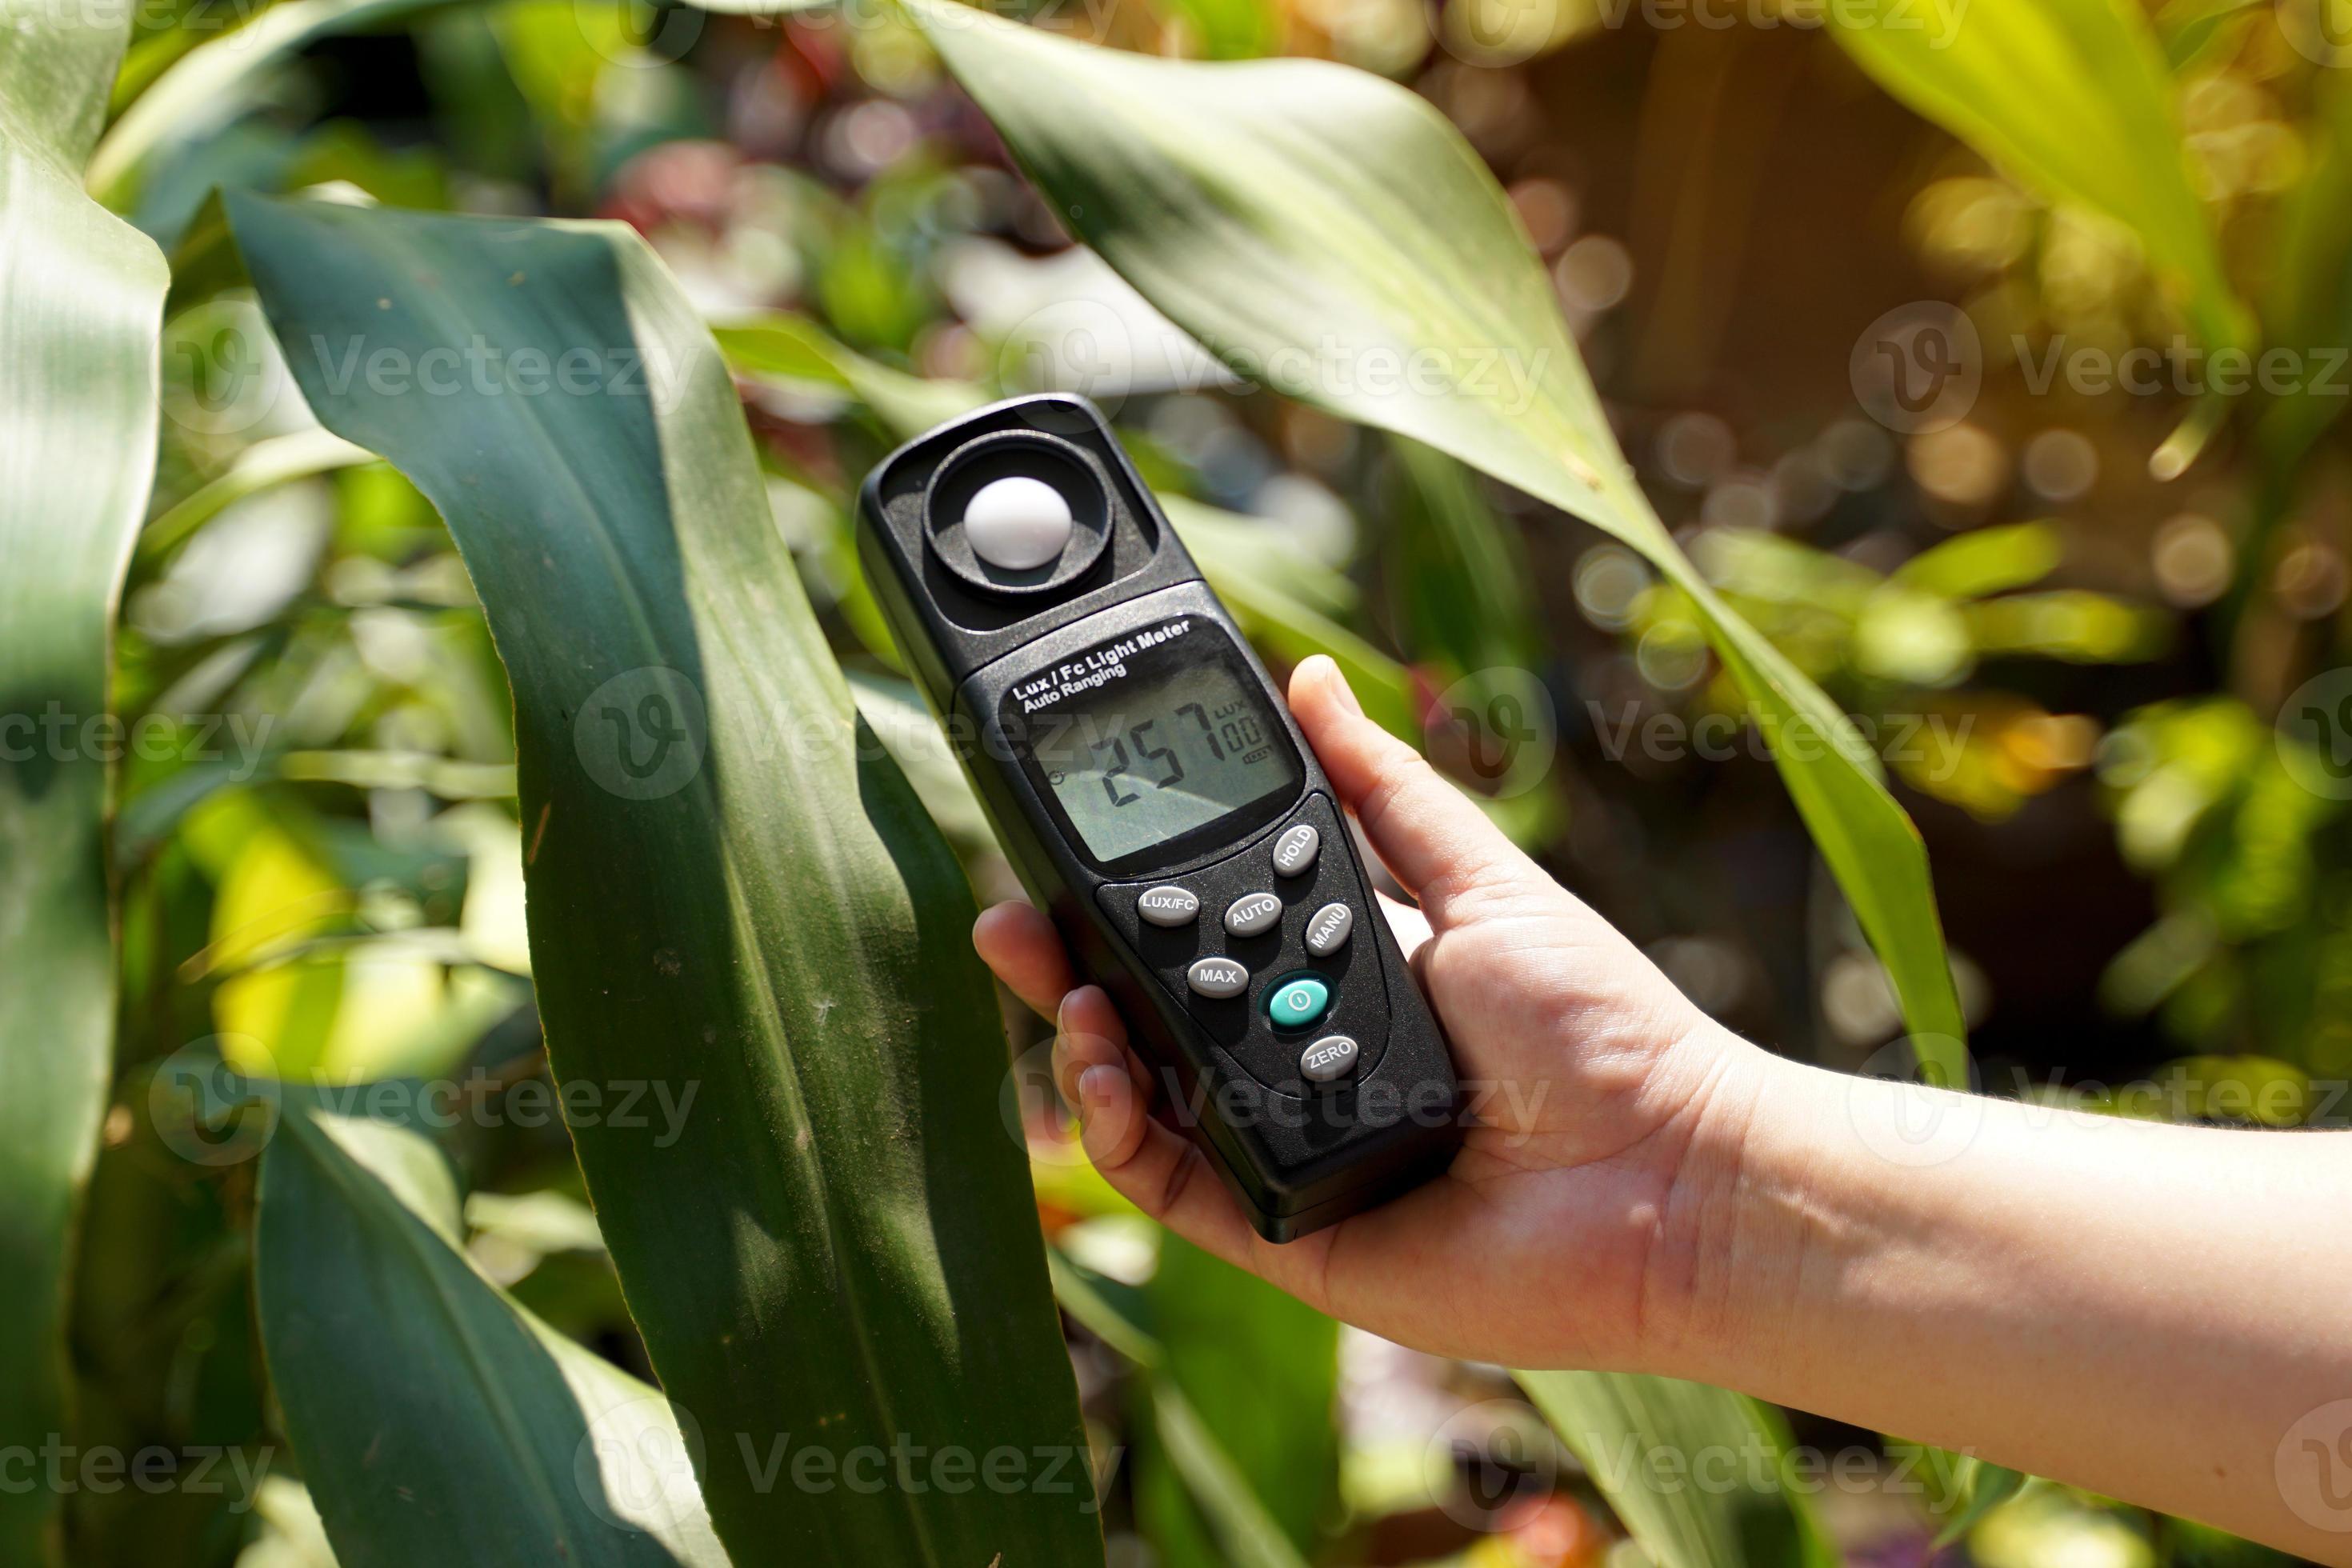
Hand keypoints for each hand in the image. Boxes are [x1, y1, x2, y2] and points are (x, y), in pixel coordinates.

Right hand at [974, 654, 1765, 1370]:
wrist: (1670, 1175)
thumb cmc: (1603, 1028)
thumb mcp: (1483, 877)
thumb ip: (1384, 787)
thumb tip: (1311, 674)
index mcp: (1344, 973)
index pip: (1204, 931)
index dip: (1129, 897)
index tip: (1063, 846)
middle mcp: (1302, 1061)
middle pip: (1155, 1015)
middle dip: (1069, 966)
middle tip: (1010, 919)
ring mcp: (1288, 1149)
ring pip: (1147, 1100)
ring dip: (1083, 1042)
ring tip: (1061, 991)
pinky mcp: (1285, 1233)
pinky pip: (1175, 1188)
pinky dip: (1121, 1136)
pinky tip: (1104, 1075)